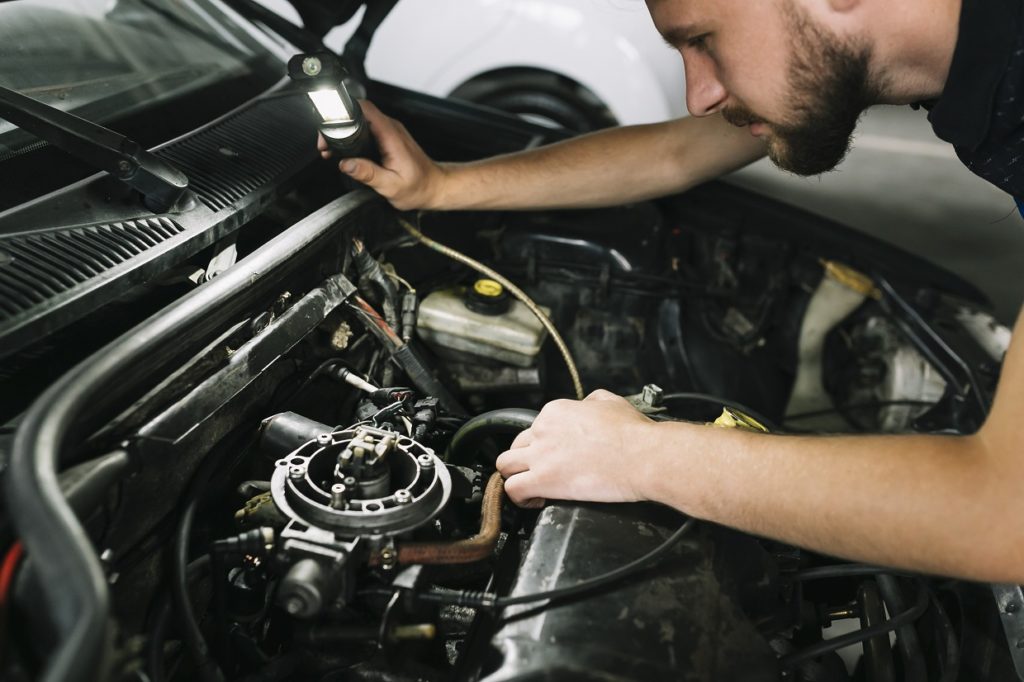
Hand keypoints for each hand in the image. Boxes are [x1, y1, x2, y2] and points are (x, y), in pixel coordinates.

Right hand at [317, 100, 447, 210]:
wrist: (434, 187)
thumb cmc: (418, 188)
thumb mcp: (391, 186)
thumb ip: (368, 173)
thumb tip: (346, 164)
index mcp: (391, 136)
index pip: (365, 108)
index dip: (343, 113)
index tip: (330, 126)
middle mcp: (391, 128)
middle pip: (359, 112)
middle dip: (338, 124)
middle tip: (326, 143)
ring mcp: (390, 131)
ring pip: (362, 120)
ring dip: (344, 130)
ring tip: (332, 148)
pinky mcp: (388, 137)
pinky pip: (367, 129)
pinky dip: (353, 136)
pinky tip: (346, 150)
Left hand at [495, 390, 655, 507]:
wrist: (643, 456)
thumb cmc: (633, 433)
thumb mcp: (610, 402)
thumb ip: (591, 401)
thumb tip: (586, 405)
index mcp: (556, 411)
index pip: (536, 428)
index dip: (545, 444)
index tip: (557, 455)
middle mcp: (543, 430)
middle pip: (517, 445)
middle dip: (527, 459)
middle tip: (542, 472)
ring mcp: (541, 455)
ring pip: (505, 465)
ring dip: (516, 476)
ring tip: (532, 487)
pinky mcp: (544, 479)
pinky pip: (513, 489)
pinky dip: (519, 497)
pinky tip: (534, 500)